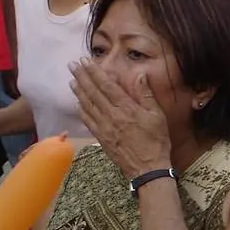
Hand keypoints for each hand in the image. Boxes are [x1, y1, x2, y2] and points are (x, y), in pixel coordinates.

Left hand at [70, 59, 171, 181]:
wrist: (147, 168)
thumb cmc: (156, 140)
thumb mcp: (157, 115)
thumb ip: (146, 95)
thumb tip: (140, 75)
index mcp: (126, 108)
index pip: (107, 86)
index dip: (95, 72)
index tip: (86, 62)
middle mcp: (112, 116)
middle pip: (93, 93)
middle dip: (82, 77)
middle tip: (72, 65)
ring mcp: (104, 128)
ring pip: (88, 106)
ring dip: (78, 92)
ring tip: (71, 80)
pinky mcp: (101, 138)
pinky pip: (88, 121)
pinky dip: (81, 110)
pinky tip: (77, 103)